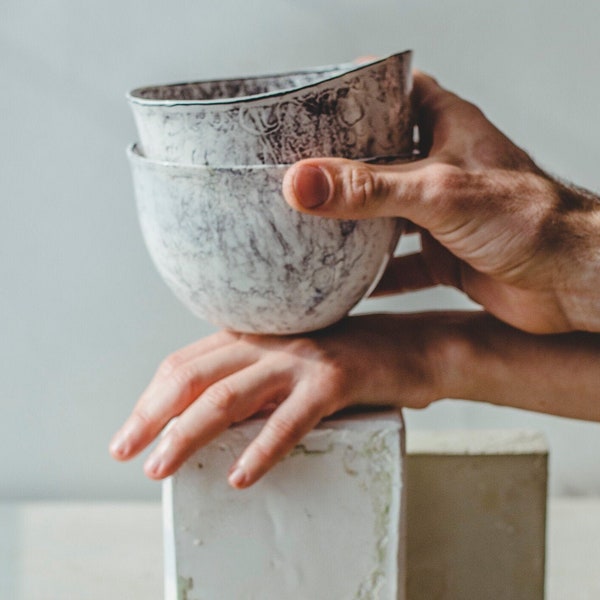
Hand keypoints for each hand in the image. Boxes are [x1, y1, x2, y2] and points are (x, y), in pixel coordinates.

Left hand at [109, 313, 456, 487]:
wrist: (416, 347)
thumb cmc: (352, 361)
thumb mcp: (292, 364)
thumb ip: (253, 379)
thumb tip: (206, 419)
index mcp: (255, 333)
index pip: (185, 362)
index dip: (151, 398)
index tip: (130, 431)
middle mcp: (271, 339)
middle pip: (194, 376)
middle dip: (151, 416)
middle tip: (126, 452)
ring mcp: (302, 356)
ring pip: (229, 395)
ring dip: (189, 435)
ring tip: (162, 468)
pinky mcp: (336, 377)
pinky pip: (290, 419)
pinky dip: (262, 449)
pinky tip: (241, 476)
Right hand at [282, 72, 599, 333]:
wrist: (573, 282)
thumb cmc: (529, 219)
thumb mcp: (437, 192)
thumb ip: (368, 189)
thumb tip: (301, 183)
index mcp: (447, 126)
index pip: (394, 91)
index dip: (355, 91)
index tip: (311, 101)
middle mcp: (441, 166)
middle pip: (380, 157)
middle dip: (340, 166)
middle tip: (295, 170)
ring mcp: (441, 213)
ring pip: (385, 213)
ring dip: (352, 223)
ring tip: (308, 226)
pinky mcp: (445, 254)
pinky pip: (399, 265)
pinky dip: (373, 276)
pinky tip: (344, 286)